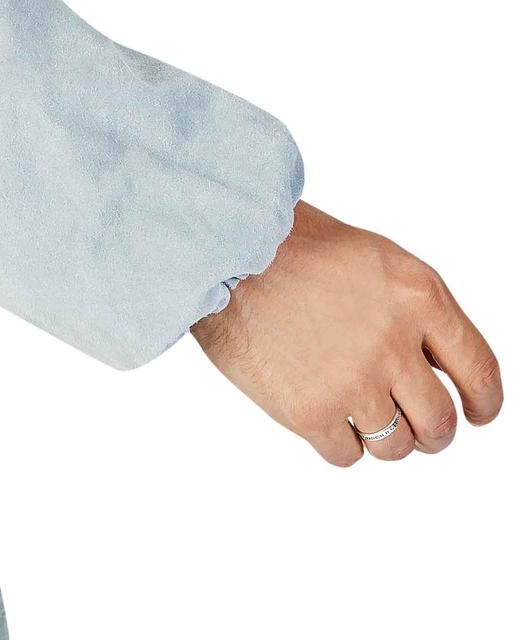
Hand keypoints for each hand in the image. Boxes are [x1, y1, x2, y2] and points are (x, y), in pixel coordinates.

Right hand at [192, 201, 501, 464]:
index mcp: (418, 295)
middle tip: (413, 425)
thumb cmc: (286, 246)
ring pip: (397, 447)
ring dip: (382, 437)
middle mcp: (393, 342)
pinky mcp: (309, 410)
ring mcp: (352, 380)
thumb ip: (413, 311)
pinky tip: (321, 412)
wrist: (218, 251)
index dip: (483, 403)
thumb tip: (436, 370)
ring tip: (354, 410)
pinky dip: (338, 440)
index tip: (477, 414)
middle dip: (431, 431)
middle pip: (441, 422)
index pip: (479, 371)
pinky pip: (347, 455)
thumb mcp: (371, 259)